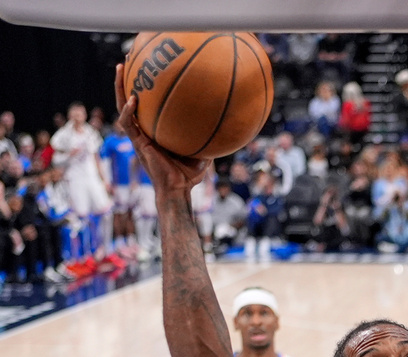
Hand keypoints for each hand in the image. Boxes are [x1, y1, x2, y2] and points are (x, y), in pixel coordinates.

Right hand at [114, 64, 209, 195]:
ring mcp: (139, 135)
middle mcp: (144, 129)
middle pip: (132, 97)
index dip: (146, 85)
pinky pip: (129, 123)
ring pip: (123, 105)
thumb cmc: (190, 173)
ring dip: (120, 87)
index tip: (149, 66)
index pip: (148, 102)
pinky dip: (129, 111)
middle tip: (129, 56)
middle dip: (128, 77)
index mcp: (156, 128)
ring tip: (120, 68)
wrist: (178, 189)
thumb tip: (229, 119)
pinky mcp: (137, 143)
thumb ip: (210, 134)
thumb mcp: (204, 149)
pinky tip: (133, 98)